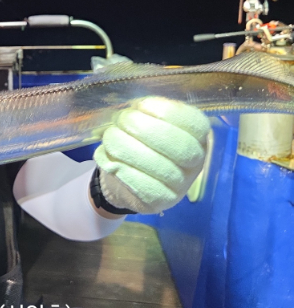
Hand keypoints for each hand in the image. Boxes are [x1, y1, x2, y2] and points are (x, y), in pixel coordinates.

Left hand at [93, 97, 210, 213]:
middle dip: (143, 128)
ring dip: (125, 146)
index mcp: (197, 138)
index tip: (141, 105)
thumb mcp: (148, 122)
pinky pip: (141, 185)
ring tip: (110, 137)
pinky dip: (121, 169)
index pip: (195, 123)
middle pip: (178, 146)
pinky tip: (110, 161)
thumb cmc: (139, 142)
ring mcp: (180, 186)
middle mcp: (195, 163)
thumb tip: (137, 107)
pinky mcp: (159, 202)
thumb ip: (148, 112)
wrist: (125, 180)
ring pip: (156, 165)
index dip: (167, 111)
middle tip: (121, 121)